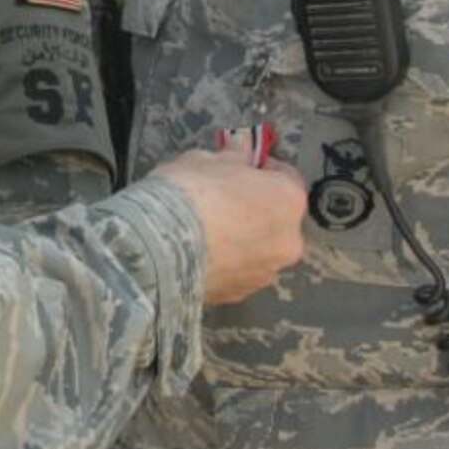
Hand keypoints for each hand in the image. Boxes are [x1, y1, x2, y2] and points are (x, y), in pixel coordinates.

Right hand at [152, 150, 305, 303]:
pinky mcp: (240, 296)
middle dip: (256, 210)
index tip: (241, 167)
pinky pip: (238, 272)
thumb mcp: (207, 160)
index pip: (286, 177)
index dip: (263, 170)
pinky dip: (226, 263)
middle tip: (223, 201)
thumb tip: (241, 152)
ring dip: (243, 240)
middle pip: (277, 219)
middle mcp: (288, 241)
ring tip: (207, 233)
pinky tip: (199, 255)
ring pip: (260, 250)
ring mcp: (266, 273)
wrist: (160, 248)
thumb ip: (232, 157)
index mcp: (288, 200)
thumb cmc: (190, 192)